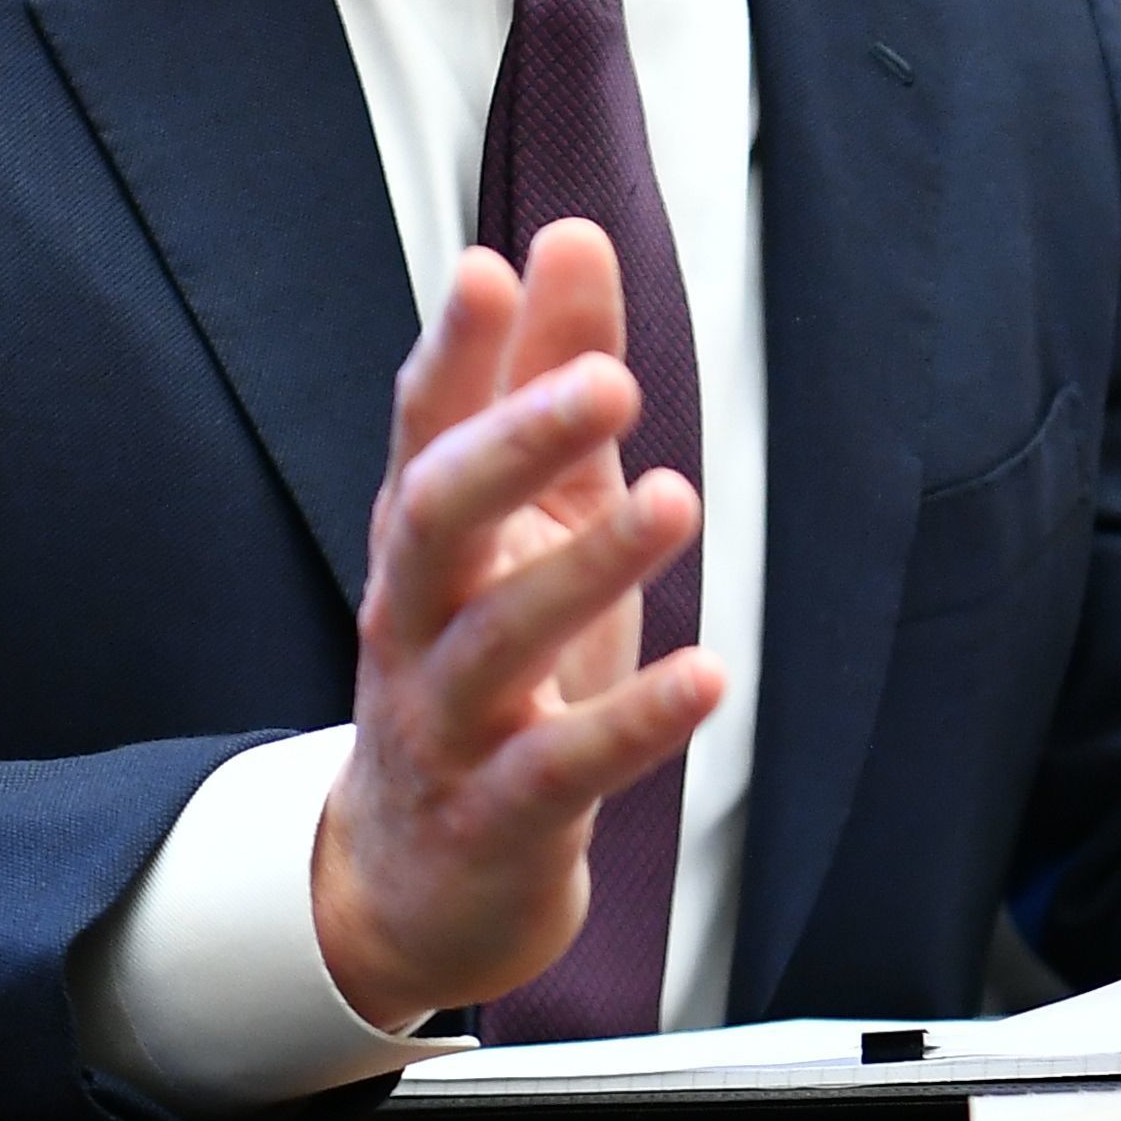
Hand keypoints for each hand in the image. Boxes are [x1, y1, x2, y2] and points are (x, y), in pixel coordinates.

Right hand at [310, 221, 722, 1033]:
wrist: (413, 884)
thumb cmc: (488, 672)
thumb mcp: (528, 520)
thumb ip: (545, 379)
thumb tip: (568, 235)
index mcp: (426, 537)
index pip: (425, 428)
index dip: (455, 352)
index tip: (490, 270)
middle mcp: (416, 618)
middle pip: (438, 517)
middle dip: (514, 443)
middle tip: (609, 381)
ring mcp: (446, 723)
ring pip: (497, 638)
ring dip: (586, 568)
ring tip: (675, 497)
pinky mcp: (495, 819)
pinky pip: (560, 767)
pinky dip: (632, 721)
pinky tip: (708, 676)